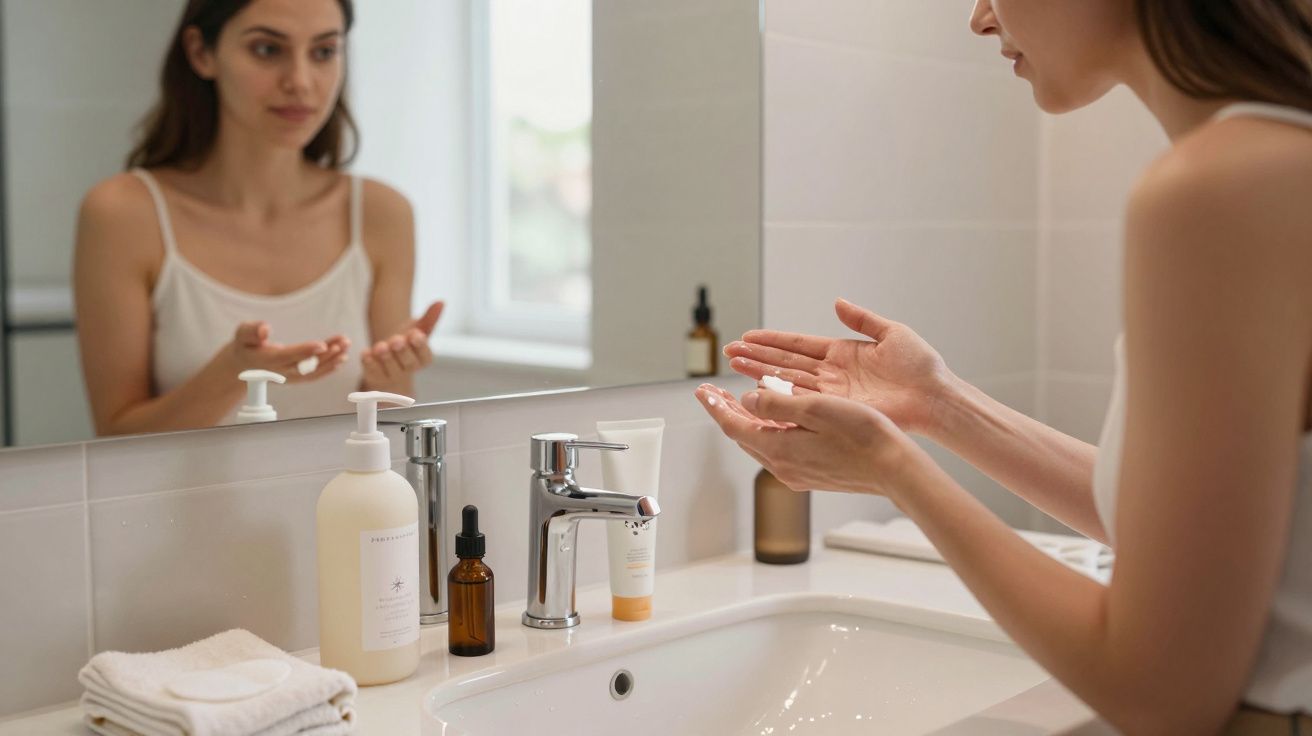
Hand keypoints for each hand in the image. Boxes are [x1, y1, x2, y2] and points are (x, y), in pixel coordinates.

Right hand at [227, 321, 348, 382]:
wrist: (244, 364)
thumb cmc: (245, 344)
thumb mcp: (243, 333)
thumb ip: (252, 331)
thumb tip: (265, 330)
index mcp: (267, 361)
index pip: (288, 356)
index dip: (305, 351)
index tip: (322, 345)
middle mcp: (281, 372)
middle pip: (306, 366)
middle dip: (326, 355)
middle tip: (343, 344)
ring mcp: (290, 377)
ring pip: (314, 370)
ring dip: (332, 359)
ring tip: (346, 345)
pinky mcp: (297, 377)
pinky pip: (315, 374)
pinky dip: (330, 366)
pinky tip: (343, 357)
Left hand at [362, 301, 443, 388]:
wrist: (385, 357)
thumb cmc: (406, 343)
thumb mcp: (417, 329)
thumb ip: (429, 318)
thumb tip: (441, 302)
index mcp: (423, 358)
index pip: (425, 355)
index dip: (420, 345)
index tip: (415, 334)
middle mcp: (410, 369)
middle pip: (409, 363)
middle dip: (402, 351)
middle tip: (396, 340)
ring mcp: (393, 375)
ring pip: (391, 368)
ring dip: (386, 357)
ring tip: (380, 346)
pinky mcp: (376, 377)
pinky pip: (373, 372)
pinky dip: (369, 363)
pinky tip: (366, 352)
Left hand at [694, 383, 930, 500]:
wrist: (894, 469)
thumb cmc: (862, 436)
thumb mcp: (814, 409)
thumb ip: (775, 404)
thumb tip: (746, 401)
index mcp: (779, 449)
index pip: (734, 425)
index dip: (715, 406)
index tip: (702, 390)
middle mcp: (783, 467)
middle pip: (743, 435)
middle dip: (726, 411)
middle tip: (712, 393)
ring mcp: (798, 473)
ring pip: (760, 442)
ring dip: (747, 420)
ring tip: (736, 401)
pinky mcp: (812, 474)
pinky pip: (779, 449)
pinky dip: (768, 429)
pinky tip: (774, 419)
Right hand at [724, 298, 954, 435]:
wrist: (935, 396)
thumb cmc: (921, 366)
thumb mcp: (892, 332)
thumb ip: (862, 320)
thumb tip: (838, 302)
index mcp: (842, 352)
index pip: (798, 344)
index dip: (772, 340)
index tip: (748, 336)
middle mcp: (832, 373)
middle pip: (785, 361)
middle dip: (756, 356)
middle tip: (729, 351)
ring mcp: (832, 392)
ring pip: (787, 379)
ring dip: (759, 371)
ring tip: (734, 364)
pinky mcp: (837, 408)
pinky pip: (802, 398)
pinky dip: (779, 392)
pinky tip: (757, 385)